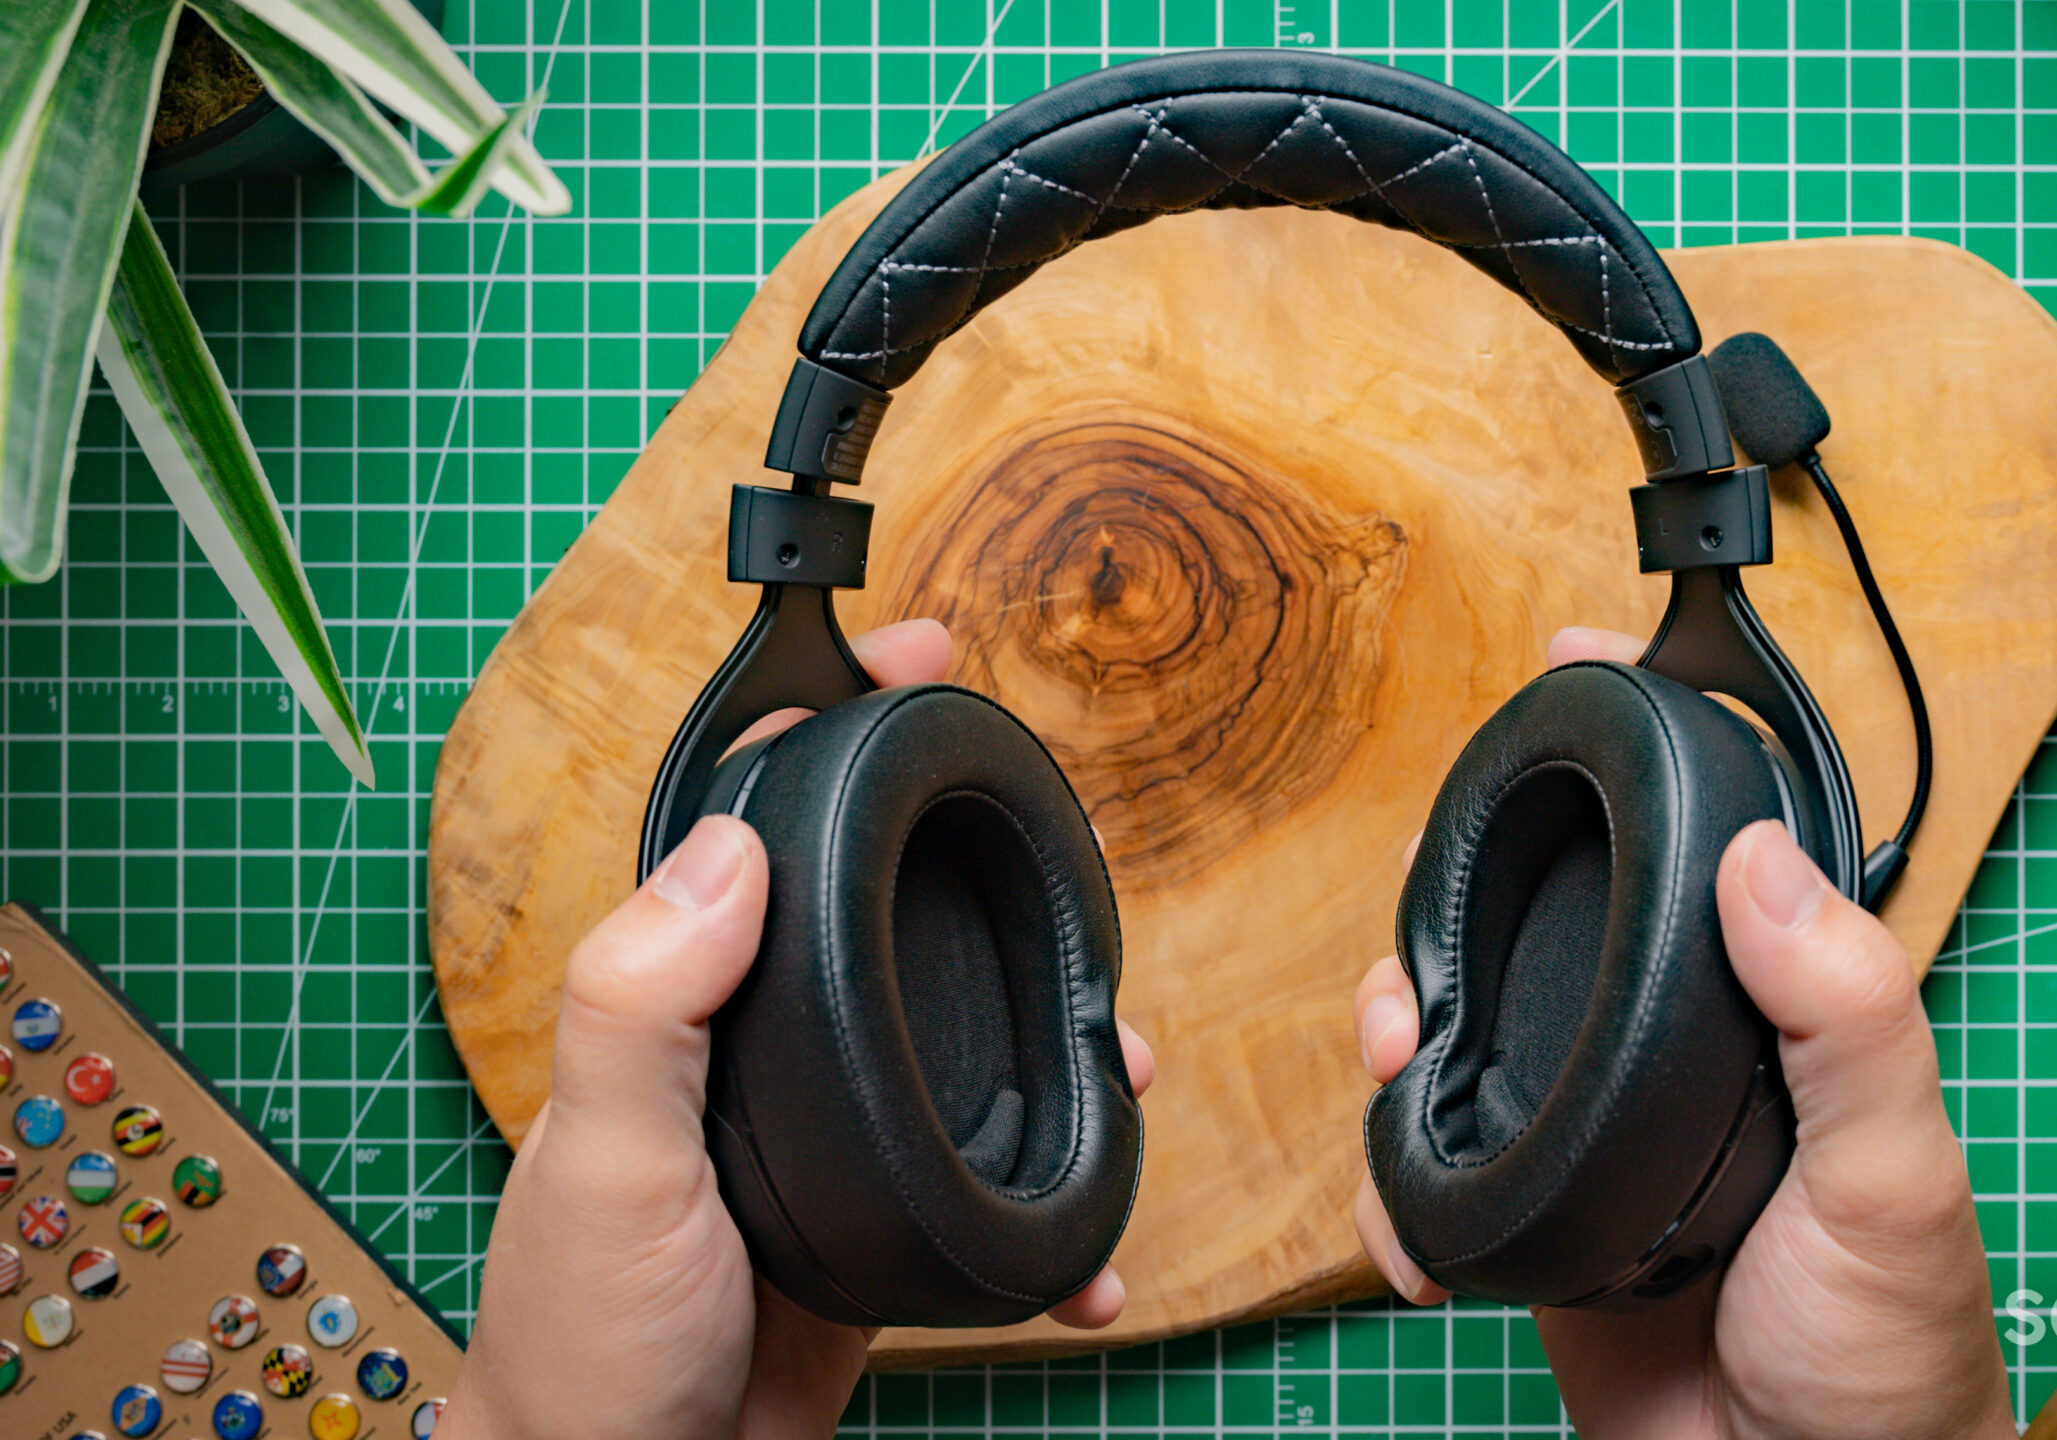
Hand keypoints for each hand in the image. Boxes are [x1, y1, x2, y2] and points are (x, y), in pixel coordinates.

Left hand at [443, 618, 1156, 1439]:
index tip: (918, 649)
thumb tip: (730, 845)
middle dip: (989, 878)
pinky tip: (1080, 1245)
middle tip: (1079, 881)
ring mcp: (823, 1125)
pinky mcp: (874, 1210)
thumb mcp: (608, 1159)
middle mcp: (756, 1042)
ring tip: (1121, 1064)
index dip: (832, 720)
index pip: (756, 820)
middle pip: (884, 910)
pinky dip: (1049, 1208)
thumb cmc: (585, 1338)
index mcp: (681, 1000)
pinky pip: (984, 1172)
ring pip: (960, 1032)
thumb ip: (645, 1004)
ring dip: (1053, 1042)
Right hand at [1352, 626, 2011, 1439]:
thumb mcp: (1895, 1179)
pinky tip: (1408, 1197)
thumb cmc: (1890, 1360)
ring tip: (1392, 1042)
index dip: (1650, 741)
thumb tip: (1761, 862)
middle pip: (1563, 915)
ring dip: (1411, 1016)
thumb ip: (1847, 1019)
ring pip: (1483, 1022)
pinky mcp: (1547, 1210)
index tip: (1576, 658)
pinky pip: (1445, 1155)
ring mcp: (1609, 1128)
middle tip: (1422, 895)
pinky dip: (1400, 1165)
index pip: (1718, 841)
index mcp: (1786, 1015)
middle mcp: (1688, 1051)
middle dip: (1471, 886)